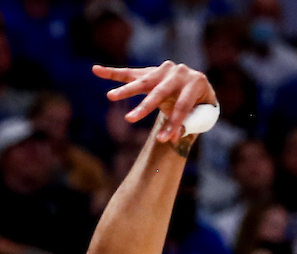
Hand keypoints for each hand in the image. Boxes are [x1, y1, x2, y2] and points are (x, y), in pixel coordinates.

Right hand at [93, 61, 217, 144]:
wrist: (198, 86)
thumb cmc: (200, 107)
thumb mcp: (200, 117)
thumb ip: (187, 125)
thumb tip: (171, 138)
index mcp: (196, 82)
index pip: (183, 106)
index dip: (174, 124)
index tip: (165, 140)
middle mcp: (179, 72)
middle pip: (159, 92)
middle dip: (144, 107)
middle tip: (130, 120)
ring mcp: (163, 70)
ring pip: (142, 82)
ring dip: (125, 90)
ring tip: (110, 97)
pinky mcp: (150, 72)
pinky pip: (129, 73)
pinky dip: (112, 73)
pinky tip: (95, 70)